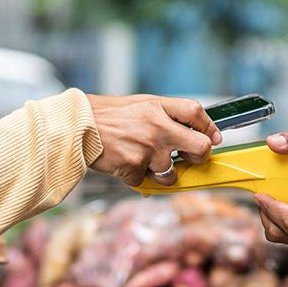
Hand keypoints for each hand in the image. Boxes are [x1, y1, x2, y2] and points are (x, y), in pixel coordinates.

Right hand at [87, 94, 220, 185]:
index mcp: (157, 107)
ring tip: (144, 163)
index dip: (209, 127)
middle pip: (200, 147)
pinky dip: (137, 178)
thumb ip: (161, 114)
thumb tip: (186, 130)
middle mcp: (157, 126)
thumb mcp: (136, 105)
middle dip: (199, 156)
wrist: (74, 127)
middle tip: (190, 158)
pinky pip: (145, 181)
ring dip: (162, 174)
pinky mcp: (134, 168)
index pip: (196, 113)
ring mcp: (147, 149)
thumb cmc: (103, 115)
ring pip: (172, 173)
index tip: (213, 137)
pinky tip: (123, 165)